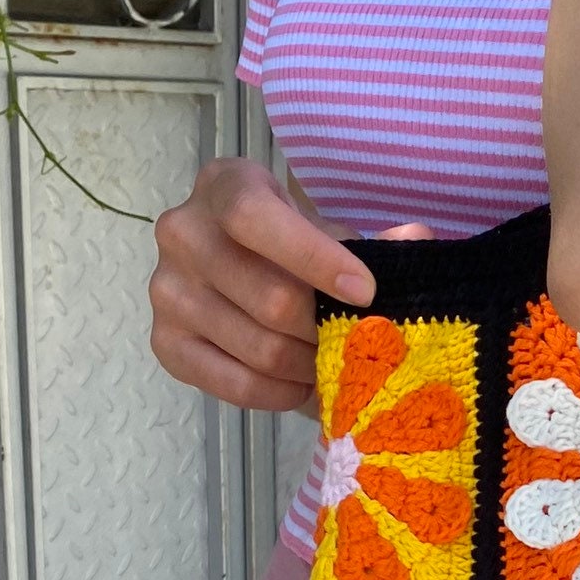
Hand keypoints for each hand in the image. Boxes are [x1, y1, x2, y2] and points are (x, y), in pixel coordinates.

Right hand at [147, 157, 374, 414]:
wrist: (247, 273)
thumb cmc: (296, 247)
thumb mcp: (331, 232)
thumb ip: (374, 240)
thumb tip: (415, 238)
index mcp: (223, 186)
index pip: (255, 218)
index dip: (314, 258)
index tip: (366, 293)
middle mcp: (182, 232)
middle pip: (268, 299)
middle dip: (325, 330)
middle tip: (354, 342)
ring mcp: (166, 290)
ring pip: (258, 348)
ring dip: (308, 366)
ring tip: (329, 363)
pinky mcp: (164, 343)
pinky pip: (234, 385)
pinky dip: (279, 394)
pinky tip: (299, 385)